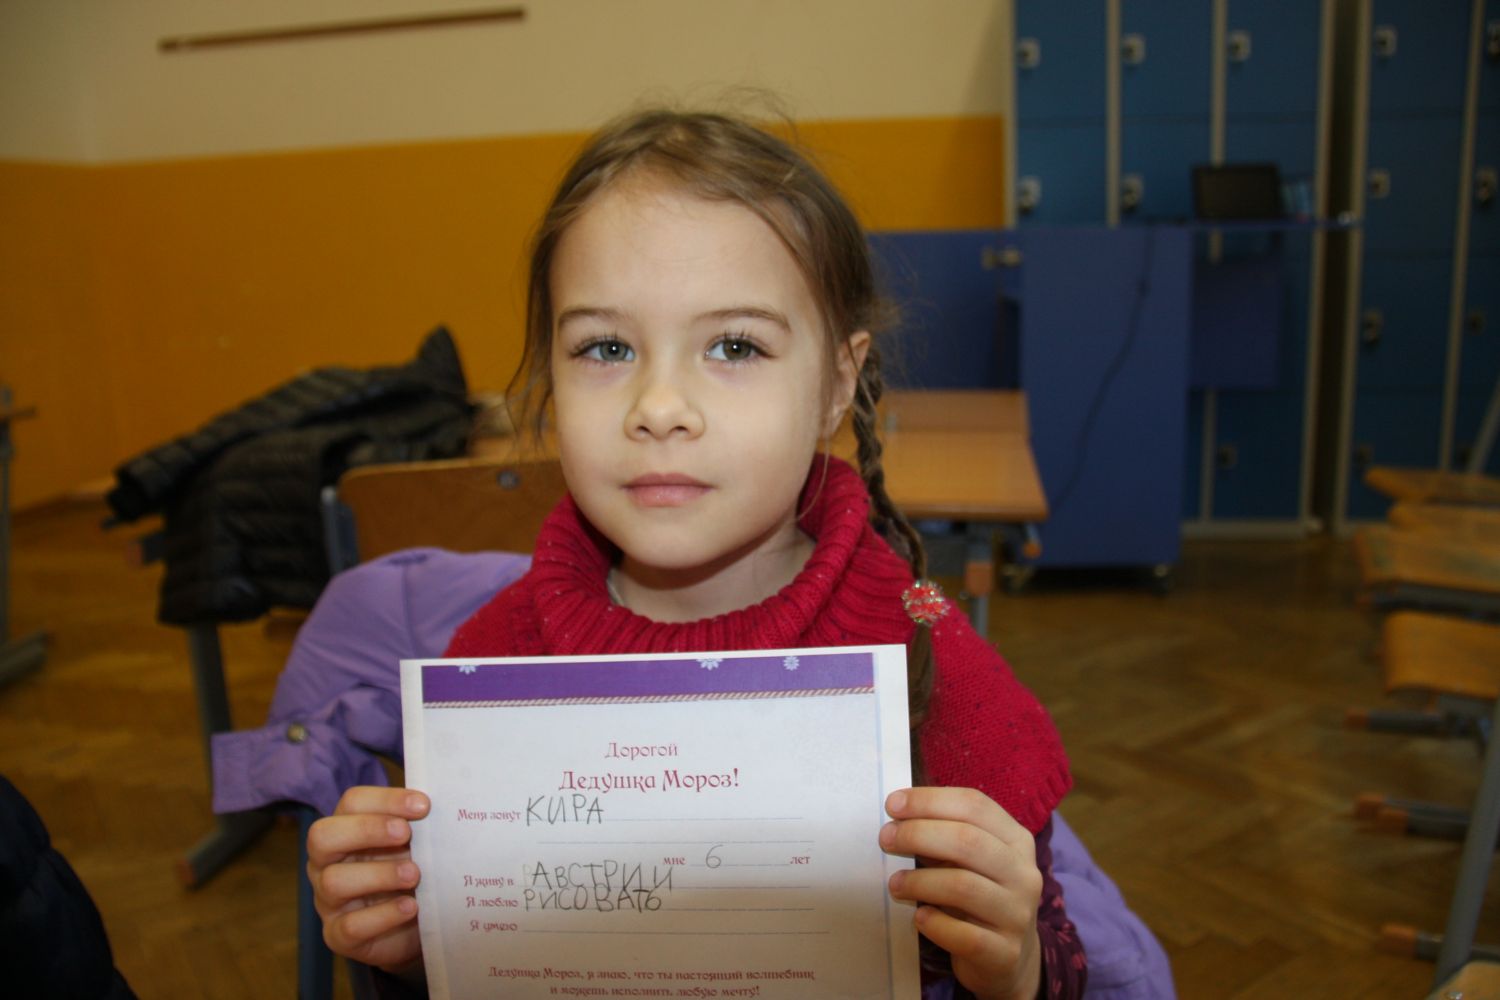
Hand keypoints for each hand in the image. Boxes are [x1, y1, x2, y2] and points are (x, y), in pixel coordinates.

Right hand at [307, 786, 430, 974]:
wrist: (415, 923)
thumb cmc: (410, 871)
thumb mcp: (413, 845)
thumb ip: (419, 826)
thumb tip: (447, 806)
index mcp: (344, 830)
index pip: (351, 803)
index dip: (385, 800)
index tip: (423, 805)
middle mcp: (326, 863)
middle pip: (323, 836)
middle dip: (367, 830)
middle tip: (406, 833)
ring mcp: (327, 901)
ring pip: (334, 882)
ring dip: (379, 874)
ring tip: (415, 874)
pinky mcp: (338, 935)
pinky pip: (350, 926)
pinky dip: (384, 915)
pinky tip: (411, 907)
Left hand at [880, 787, 1042, 999]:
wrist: (1008, 957)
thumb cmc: (978, 896)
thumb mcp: (970, 861)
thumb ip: (944, 838)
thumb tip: (897, 820)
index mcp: (1016, 840)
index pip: (975, 806)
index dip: (930, 801)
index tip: (893, 804)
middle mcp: (1023, 874)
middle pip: (968, 841)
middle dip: (918, 834)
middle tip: (886, 839)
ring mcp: (1017, 914)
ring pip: (963, 886)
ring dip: (919, 881)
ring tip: (895, 884)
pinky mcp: (1005, 952)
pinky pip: (966, 936)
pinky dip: (936, 924)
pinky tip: (919, 918)